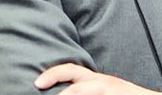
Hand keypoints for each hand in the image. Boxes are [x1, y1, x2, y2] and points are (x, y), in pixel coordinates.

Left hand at [35, 63, 160, 93]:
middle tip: (39, 87)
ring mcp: (108, 91)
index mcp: (96, 79)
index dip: (52, 75)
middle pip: (75, 84)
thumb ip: (86, 87)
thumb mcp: (104, 87)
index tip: (37, 83)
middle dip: (57, 86)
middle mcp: (101, 83)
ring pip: (80, 92)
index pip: (71, 70)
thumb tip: (63, 90)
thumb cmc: (124, 94)